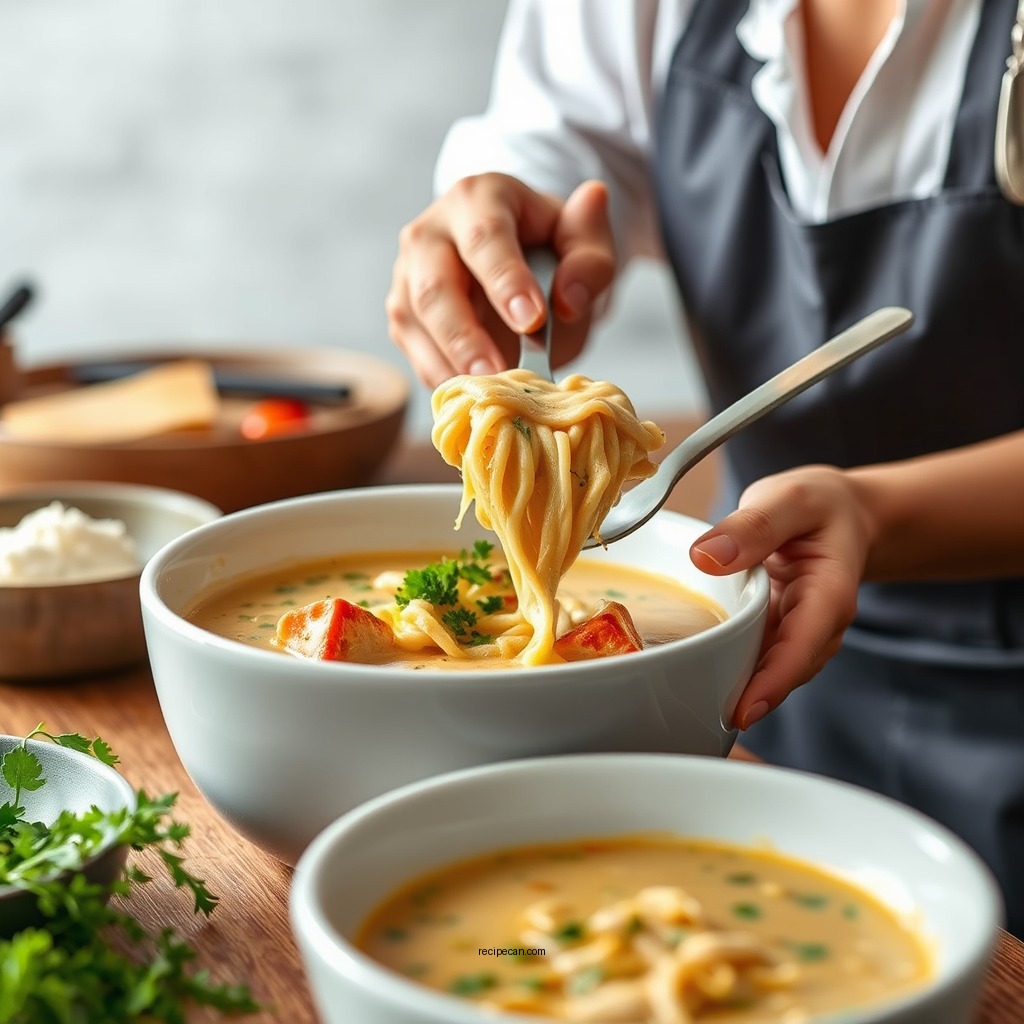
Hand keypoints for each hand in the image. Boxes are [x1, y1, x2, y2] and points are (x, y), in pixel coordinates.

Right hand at [387, 173, 615, 387]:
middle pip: (434, 285)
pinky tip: (471, 395)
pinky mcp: (404, 314)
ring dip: (448, 363)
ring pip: (413, 321)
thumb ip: (590, 262)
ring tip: (485, 394)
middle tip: (497, 373)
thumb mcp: (587, 244)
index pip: (485, 238)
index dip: (507, 280)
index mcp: (478, 198)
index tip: (533, 321)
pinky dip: (440, 376)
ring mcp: (409, 274)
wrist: (520, 259)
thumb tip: (569, 299)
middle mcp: (430, 232)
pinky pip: (414, 349)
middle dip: (464, 335)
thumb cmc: (553, 249)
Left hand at [689, 466, 875, 730]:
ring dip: (736, 687)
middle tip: (699, 715)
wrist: (839, 515)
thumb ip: (753, 525)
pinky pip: (755, 656)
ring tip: (692, 703)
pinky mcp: (776, 633)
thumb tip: (707, 556)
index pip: (803, 646)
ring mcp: (796, 634)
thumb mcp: (789, 499)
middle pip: (784, 671)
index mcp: (829, 593)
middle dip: (748, 696)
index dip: (773, 681)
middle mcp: (817, 625)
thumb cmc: (819, 507)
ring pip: (768, 670)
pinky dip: (731, 666)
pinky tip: (696, 673)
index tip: (743, 709)